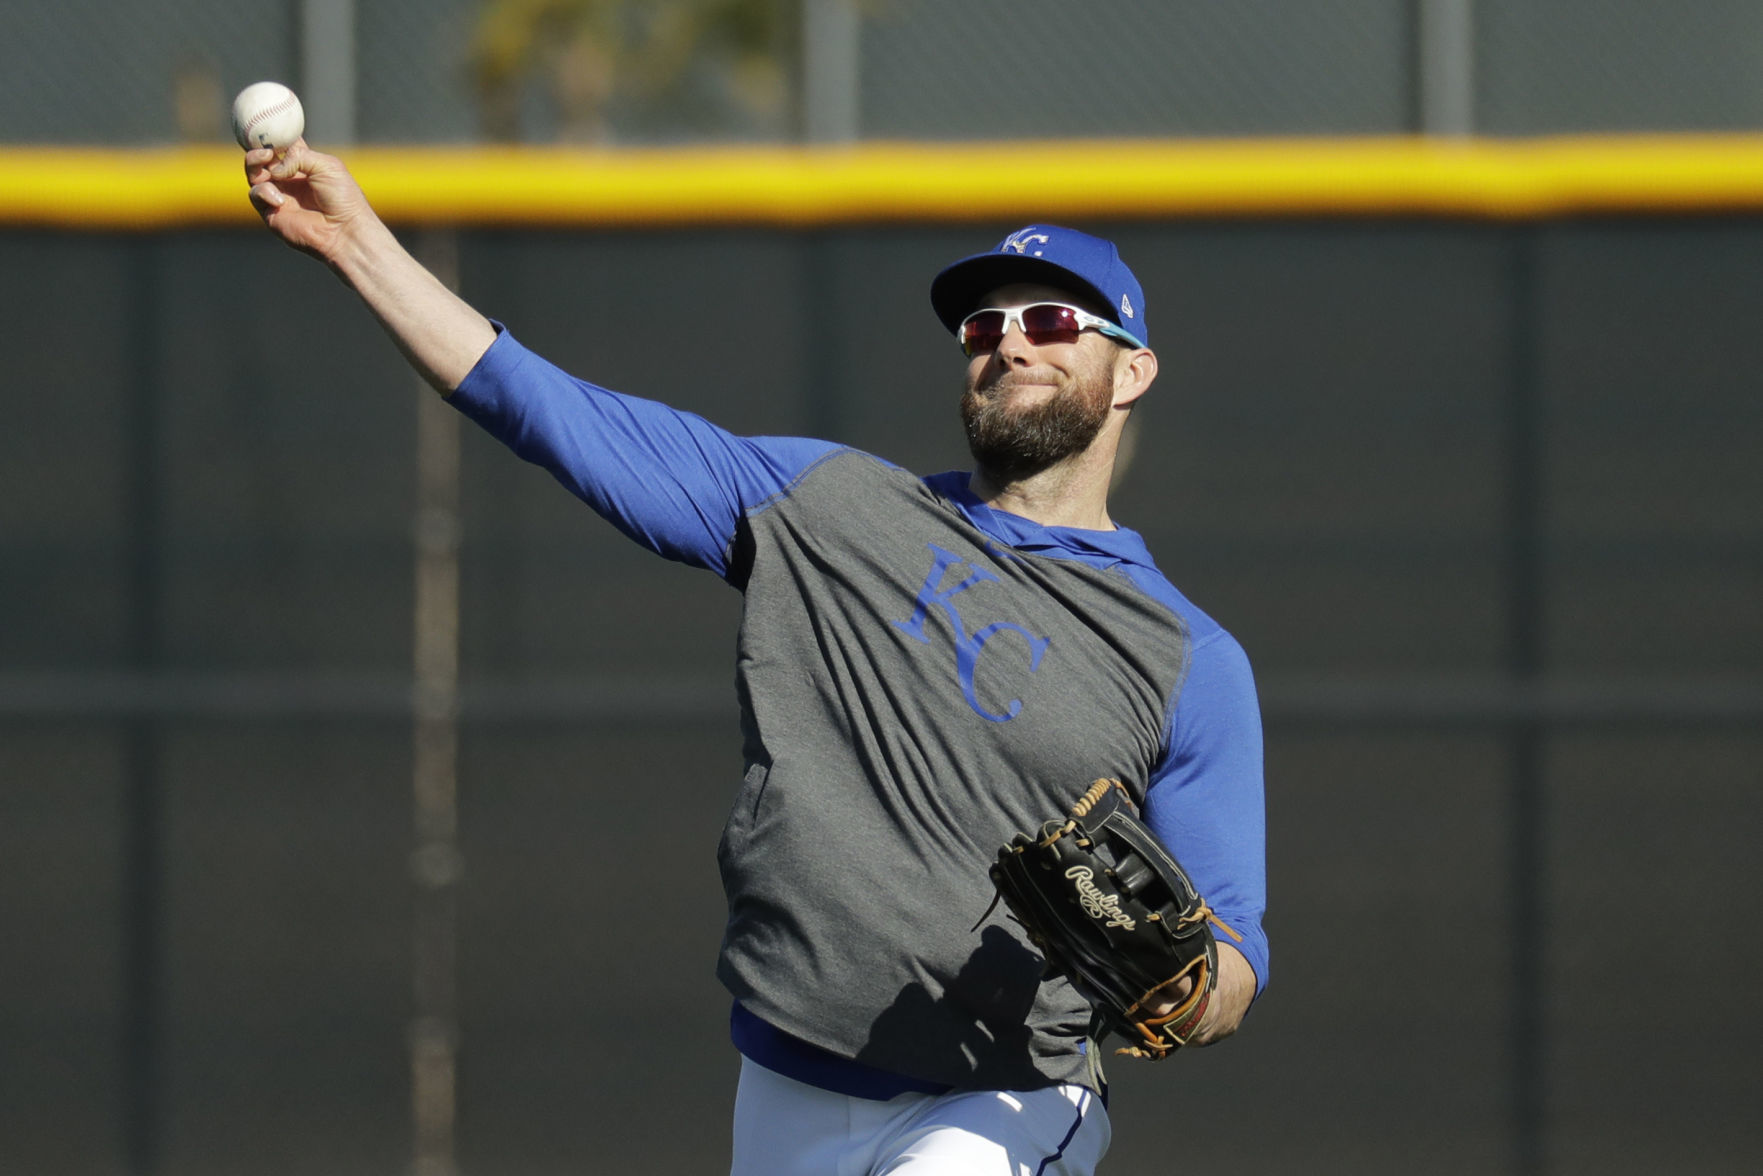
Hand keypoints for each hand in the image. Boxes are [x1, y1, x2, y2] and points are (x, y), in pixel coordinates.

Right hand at [243, 139, 373, 262]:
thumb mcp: (326, 166)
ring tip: (266, 159)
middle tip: (262, 146)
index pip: (282, 144)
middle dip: (257, 147)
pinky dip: (263, 191)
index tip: (266, 124)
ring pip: (253, 173)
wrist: (344, 231)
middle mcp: (288, 178)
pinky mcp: (271, 212)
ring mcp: (278, 195)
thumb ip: (298, 158)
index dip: (272, 134)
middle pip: (262, 157)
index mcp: (304, 164)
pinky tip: (278, 198)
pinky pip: (255, 194)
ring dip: (254, 163)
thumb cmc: (343, 198)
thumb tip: (275, 167)